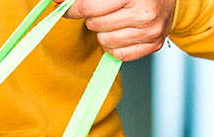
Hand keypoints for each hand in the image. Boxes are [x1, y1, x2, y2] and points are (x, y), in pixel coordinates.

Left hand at [59, 0, 175, 60]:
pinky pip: (118, 54)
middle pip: (94, 24)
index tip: (66, 8)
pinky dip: (114, 45)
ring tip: (116, 19)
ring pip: (104, 40)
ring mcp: (150, 31)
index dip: (72, 8)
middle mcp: (144, 12)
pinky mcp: (153, 45)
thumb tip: (59, 2)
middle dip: (93, 17)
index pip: (88, 7)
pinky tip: (122, 32)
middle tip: (104, 9)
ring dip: (104, 31)